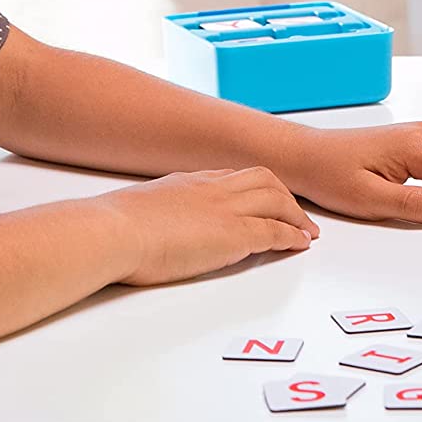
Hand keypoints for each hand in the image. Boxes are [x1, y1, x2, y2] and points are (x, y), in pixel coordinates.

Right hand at [98, 166, 322, 286]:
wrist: (115, 230)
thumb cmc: (115, 226)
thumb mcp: (138, 208)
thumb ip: (153, 211)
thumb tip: (145, 224)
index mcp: (189, 181)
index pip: (232, 176)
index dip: (253, 187)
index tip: (263, 197)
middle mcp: (212, 188)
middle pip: (263, 180)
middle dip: (284, 195)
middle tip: (295, 213)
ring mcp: (225, 209)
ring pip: (276, 199)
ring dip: (296, 214)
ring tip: (306, 230)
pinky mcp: (234, 235)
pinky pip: (274, 231)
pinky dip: (292, 236)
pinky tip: (299, 244)